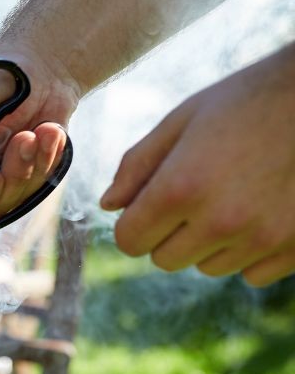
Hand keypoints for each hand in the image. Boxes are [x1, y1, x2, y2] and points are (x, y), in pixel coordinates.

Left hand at [101, 44, 294, 286]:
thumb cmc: (248, 99)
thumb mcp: (184, 119)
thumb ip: (138, 164)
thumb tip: (109, 205)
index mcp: (181, 187)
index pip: (129, 241)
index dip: (133, 224)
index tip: (148, 205)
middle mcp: (220, 220)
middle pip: (165, 260)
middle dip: (169, 234)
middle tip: (196, 195)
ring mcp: (262, 238)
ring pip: (208, 267)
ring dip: (211, 243)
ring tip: (236, 196)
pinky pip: (253, 274)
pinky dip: (252, 252)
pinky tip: (265, 211)